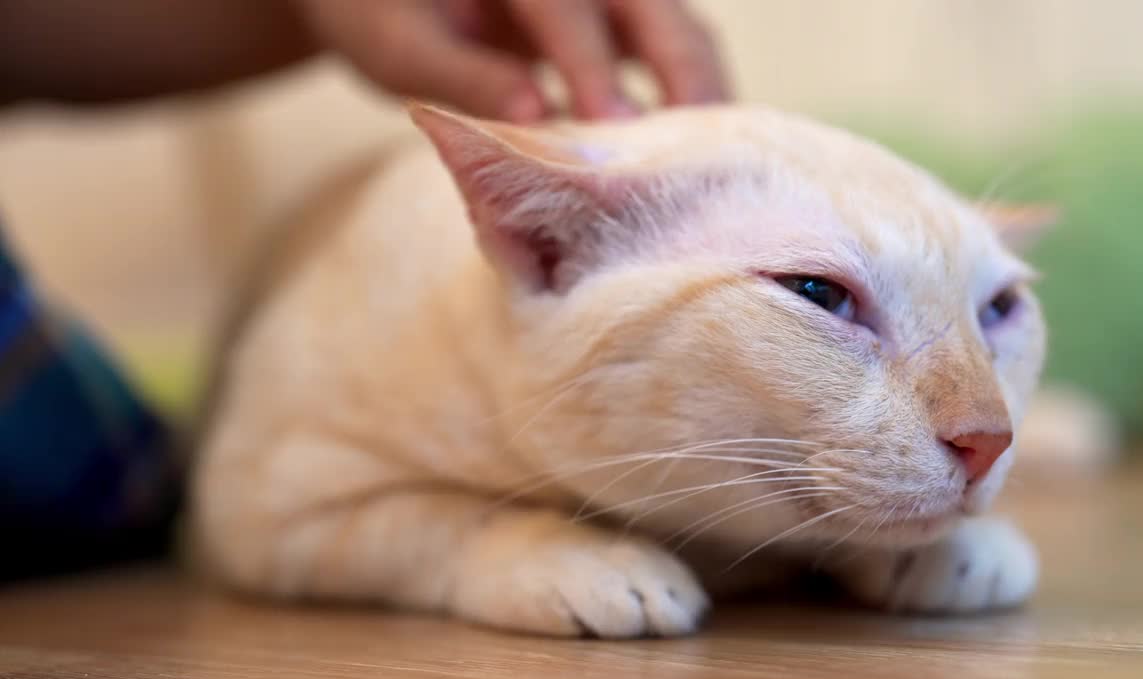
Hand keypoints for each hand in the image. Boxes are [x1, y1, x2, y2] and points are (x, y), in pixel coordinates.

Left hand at [291, 0, 729, 121]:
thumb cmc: (384, 14)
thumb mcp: (399, 47)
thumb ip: (464, 76)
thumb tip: (535, 121)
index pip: (565, 7)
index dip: (592, 68)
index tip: (616, 134)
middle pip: (655, 8)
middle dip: (684, 77)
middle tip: (705, 155)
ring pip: (682, 26)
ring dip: (703, 90)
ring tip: (721, 163)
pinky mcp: (622, 16)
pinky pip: (675, 48)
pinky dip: (692, 97)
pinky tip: (702, 154)